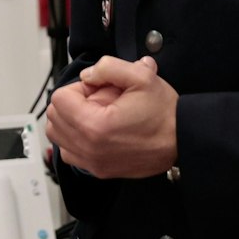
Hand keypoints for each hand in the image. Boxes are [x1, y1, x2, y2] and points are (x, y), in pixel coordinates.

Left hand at [44, 56, 176, 178]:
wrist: (184, 141)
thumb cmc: (165, 113)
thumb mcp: (142, 77)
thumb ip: (108, 67)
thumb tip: (87, 75)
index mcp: (95, 125)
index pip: (59, 98)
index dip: (79, 87)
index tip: (99, 88)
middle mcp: (89, 148)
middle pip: (54, 117)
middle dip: (73, 103)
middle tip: (100, 100)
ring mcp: (92, 163)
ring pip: (58, 136)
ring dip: (70, 121)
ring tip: (97, 114)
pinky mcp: (99, 171)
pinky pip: (69, 153)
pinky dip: (75, 140)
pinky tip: (96, 130)